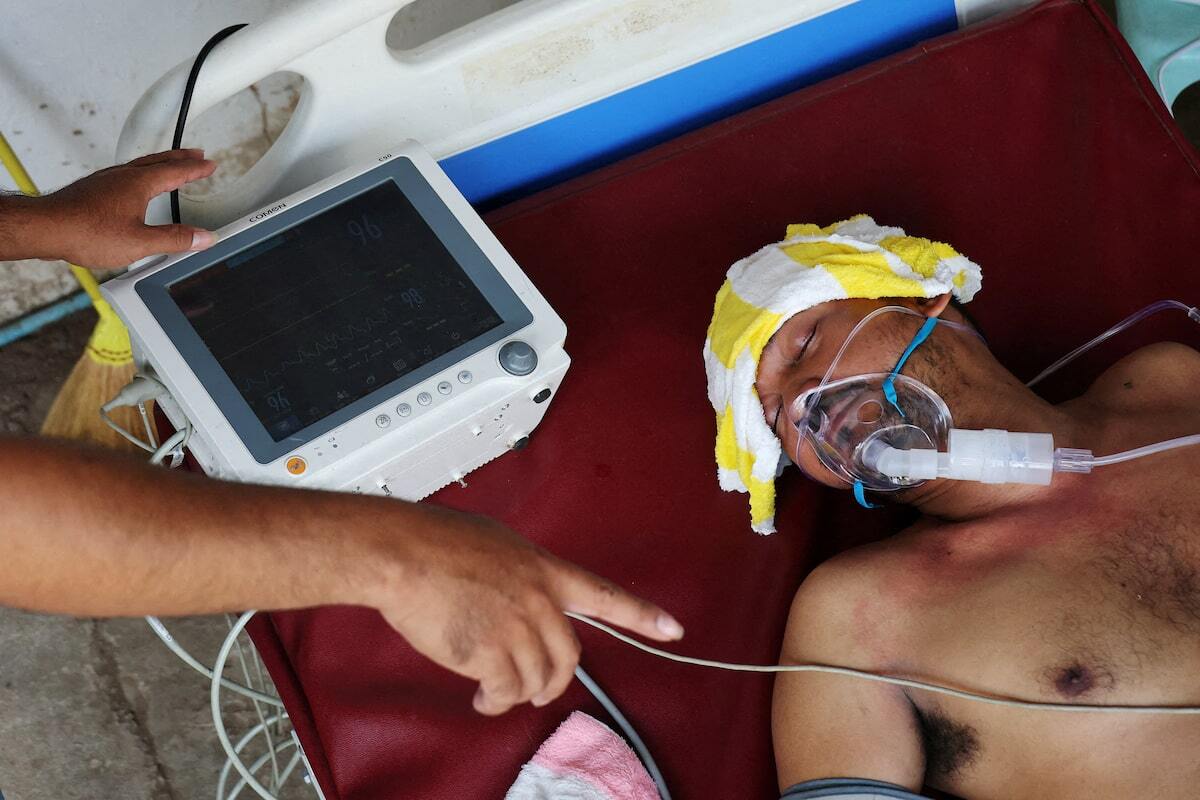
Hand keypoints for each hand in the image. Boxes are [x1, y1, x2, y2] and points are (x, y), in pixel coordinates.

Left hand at [34, 149, 217, 267]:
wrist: (46, 228)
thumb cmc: (85, 231)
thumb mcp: (140, 242)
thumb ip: (175, 239)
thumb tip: (203, 237)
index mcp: (138, 184)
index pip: (175, 172)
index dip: (195, 169)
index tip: (210, 164)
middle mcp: (122, 176)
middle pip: (158, 161)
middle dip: (180, 158)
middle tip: (196, 155)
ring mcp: (106, 180)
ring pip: (140, 165)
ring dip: (160, 163)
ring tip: (170, 166)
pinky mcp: (93, 189)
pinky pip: (125, 174)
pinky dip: (140, 173)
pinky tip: (135, 184)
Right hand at [373, 507, 683, 714]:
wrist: (403, 554)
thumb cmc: (436, 542)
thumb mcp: (498, 544)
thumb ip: (520, 574)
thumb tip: (520, 596)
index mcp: (544, 570)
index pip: (604, 595)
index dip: (642, 615)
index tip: (673, 629)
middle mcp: (540, 600)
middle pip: (569, 657)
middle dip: (552, 681)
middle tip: (531, 688)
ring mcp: (518, 626)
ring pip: (536, 679)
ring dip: (516, 692)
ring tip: (491, 691)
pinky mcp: (492, 652)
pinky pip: (506, 691)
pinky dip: (494, 701)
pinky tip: (480, 696)